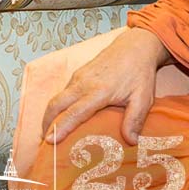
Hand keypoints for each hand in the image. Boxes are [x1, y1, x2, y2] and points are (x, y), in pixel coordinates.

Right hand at [42, 27, 170, 145]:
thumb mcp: (143, 98)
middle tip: (45, 140)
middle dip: (47, 122)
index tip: (50, 140)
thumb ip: (135, 119)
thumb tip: (131, 141)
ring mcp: (78, 78)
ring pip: (57, 98)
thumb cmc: (139, 74)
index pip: (74, 112)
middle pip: (56, 104)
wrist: (133, 47)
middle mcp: (82, 84)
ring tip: (50, 131)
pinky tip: (62, 115)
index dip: (61, 127)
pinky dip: (57, 106)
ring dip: (50, 114)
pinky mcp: (77, 75)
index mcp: (98, 91)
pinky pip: (63, 92)